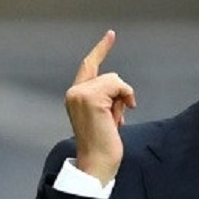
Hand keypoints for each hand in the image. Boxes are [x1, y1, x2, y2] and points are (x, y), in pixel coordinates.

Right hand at [64, 30, 136, 184]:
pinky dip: (124, 99)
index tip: (111, 34)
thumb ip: (107, 99)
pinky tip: (118, 118)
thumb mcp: (105, 117)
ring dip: (121, 101)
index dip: (101, 49)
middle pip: (109, 75)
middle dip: (120, 95)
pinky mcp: (90, 97)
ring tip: (114, 122)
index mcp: (75, 96)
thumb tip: (122, 95)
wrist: (97, 163)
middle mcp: (74, 92)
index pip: (89, 65)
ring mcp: (80, 93)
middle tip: (115, 120)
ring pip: (114, 80)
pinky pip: (118, 85)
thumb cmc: (103, 146)